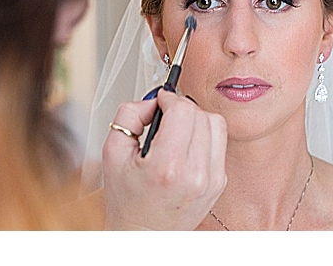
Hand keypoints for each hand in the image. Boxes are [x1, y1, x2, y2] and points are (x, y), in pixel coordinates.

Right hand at [102, 91, 226, 229]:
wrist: (143, 235)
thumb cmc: (127, 201)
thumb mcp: (112, 154)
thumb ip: (128, 116)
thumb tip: (152, 100)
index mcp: (167, 166)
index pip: (183, 111)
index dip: (170, 98)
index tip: (161, 100)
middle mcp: (195, 174)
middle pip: (201, 114)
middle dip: (182, 108)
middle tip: (165, 116)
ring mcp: (212, 179)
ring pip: (216, 125)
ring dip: (197, 120)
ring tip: (177, 131)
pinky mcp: (220, 182)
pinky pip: (220, 143)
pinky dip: (205, 138)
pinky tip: (186, 148)